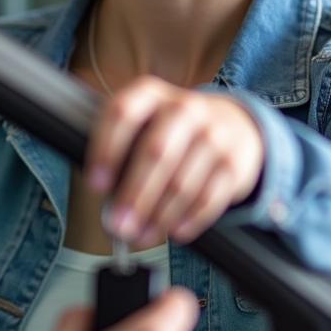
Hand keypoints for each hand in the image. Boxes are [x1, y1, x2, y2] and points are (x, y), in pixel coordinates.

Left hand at [87, 77, 264, 245]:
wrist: (233, 124)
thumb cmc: (172, 131)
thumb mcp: (146, 124)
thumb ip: (122, 151)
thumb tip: (106, 198)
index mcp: (151, 94)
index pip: (123, 113)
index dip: (107, 149)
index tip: (96, 184)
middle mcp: (183, 108)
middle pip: (155, 152)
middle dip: (134, 195)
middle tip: (118, 226)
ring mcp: (213, 134)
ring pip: (182, 182)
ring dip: (158, 216)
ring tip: (141, 236)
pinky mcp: (233, 163)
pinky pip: (208, 198)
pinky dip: (189, 219)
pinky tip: (174, 231)